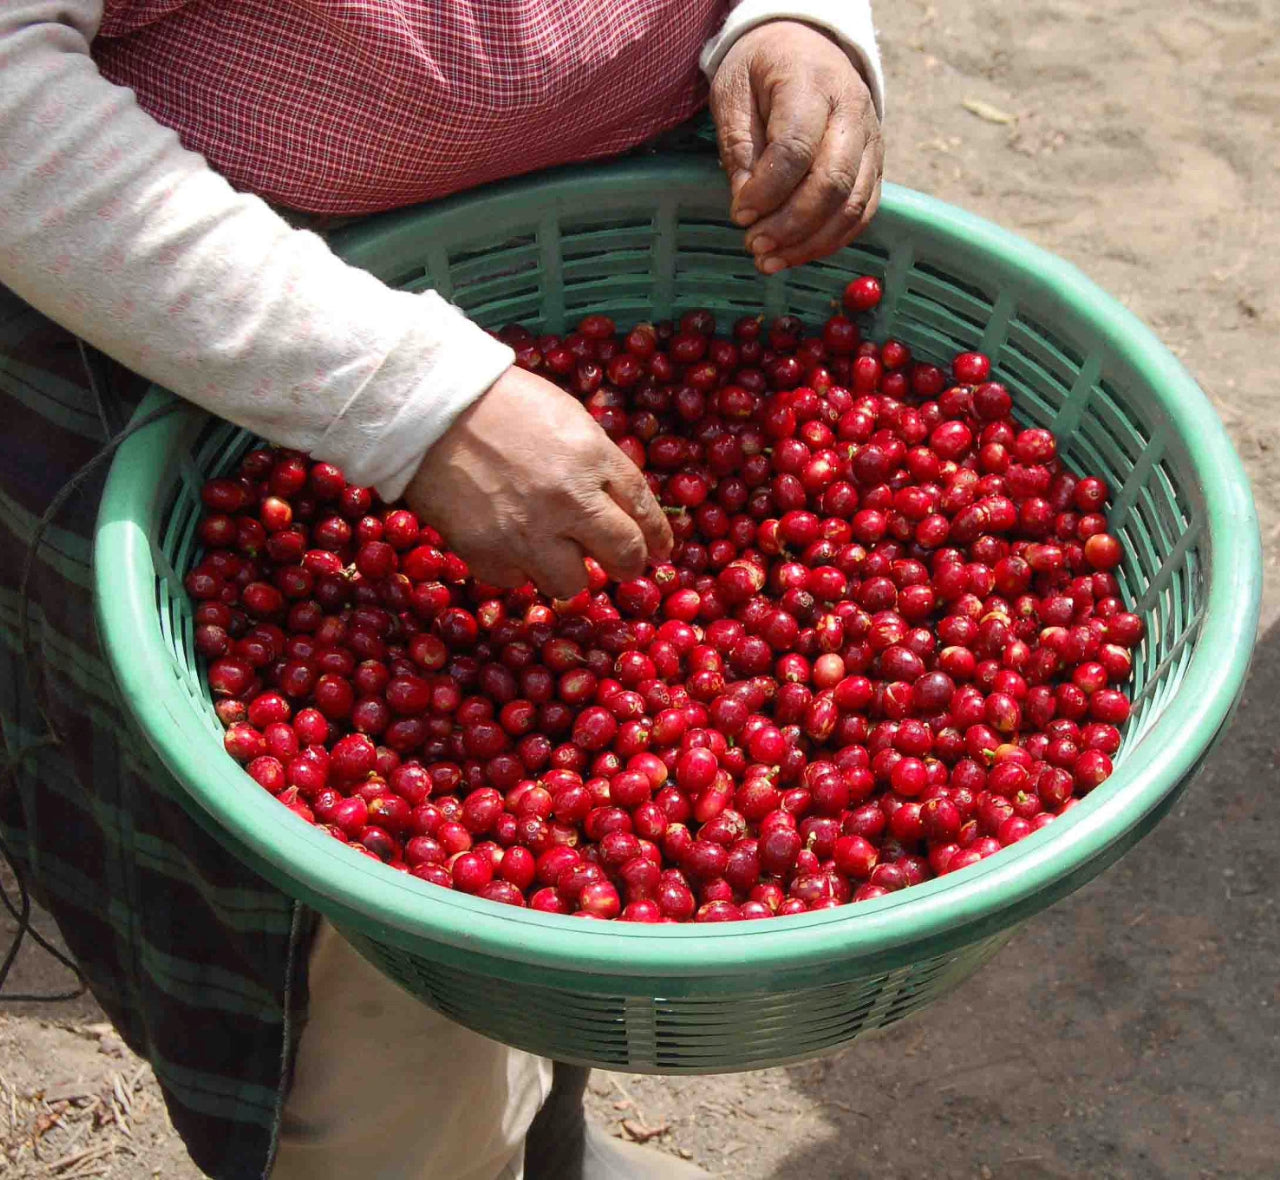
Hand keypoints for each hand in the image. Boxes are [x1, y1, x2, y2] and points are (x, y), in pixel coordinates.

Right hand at [404, 366, 671, 598]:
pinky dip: (517, 567)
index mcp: (592, 457)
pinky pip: (518, 580)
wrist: (428, 412)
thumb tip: (621, 503)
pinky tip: (507, 542)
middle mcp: (569, 501)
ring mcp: (529, 533)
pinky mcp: (489, 555)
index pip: (644, 508)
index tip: (659, 551)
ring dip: (568, 571)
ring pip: (572, 584)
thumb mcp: (566, 418)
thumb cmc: (499, 404)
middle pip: (624, 555)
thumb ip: (596, 462)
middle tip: (621, 566)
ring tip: (550, 551)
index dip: (657, 536)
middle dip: (628, 565)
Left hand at [710, 20, 883, 272]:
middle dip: (790, 224)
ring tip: (769, 260)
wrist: (805, 47)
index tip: (739, 214)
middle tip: (754, 245)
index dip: (767, 190)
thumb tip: (747, 208)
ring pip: (852, 206)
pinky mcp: (875, 167)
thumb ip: (739, 148)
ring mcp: (871, 142)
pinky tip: (795, 254)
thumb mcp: (734, 95)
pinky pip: (862, 214)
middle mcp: (853, 111)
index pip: (796, 147)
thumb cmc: (762, 73)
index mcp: (813, 83)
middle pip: (832, 182)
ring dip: (809, 243)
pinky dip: (829, 242)